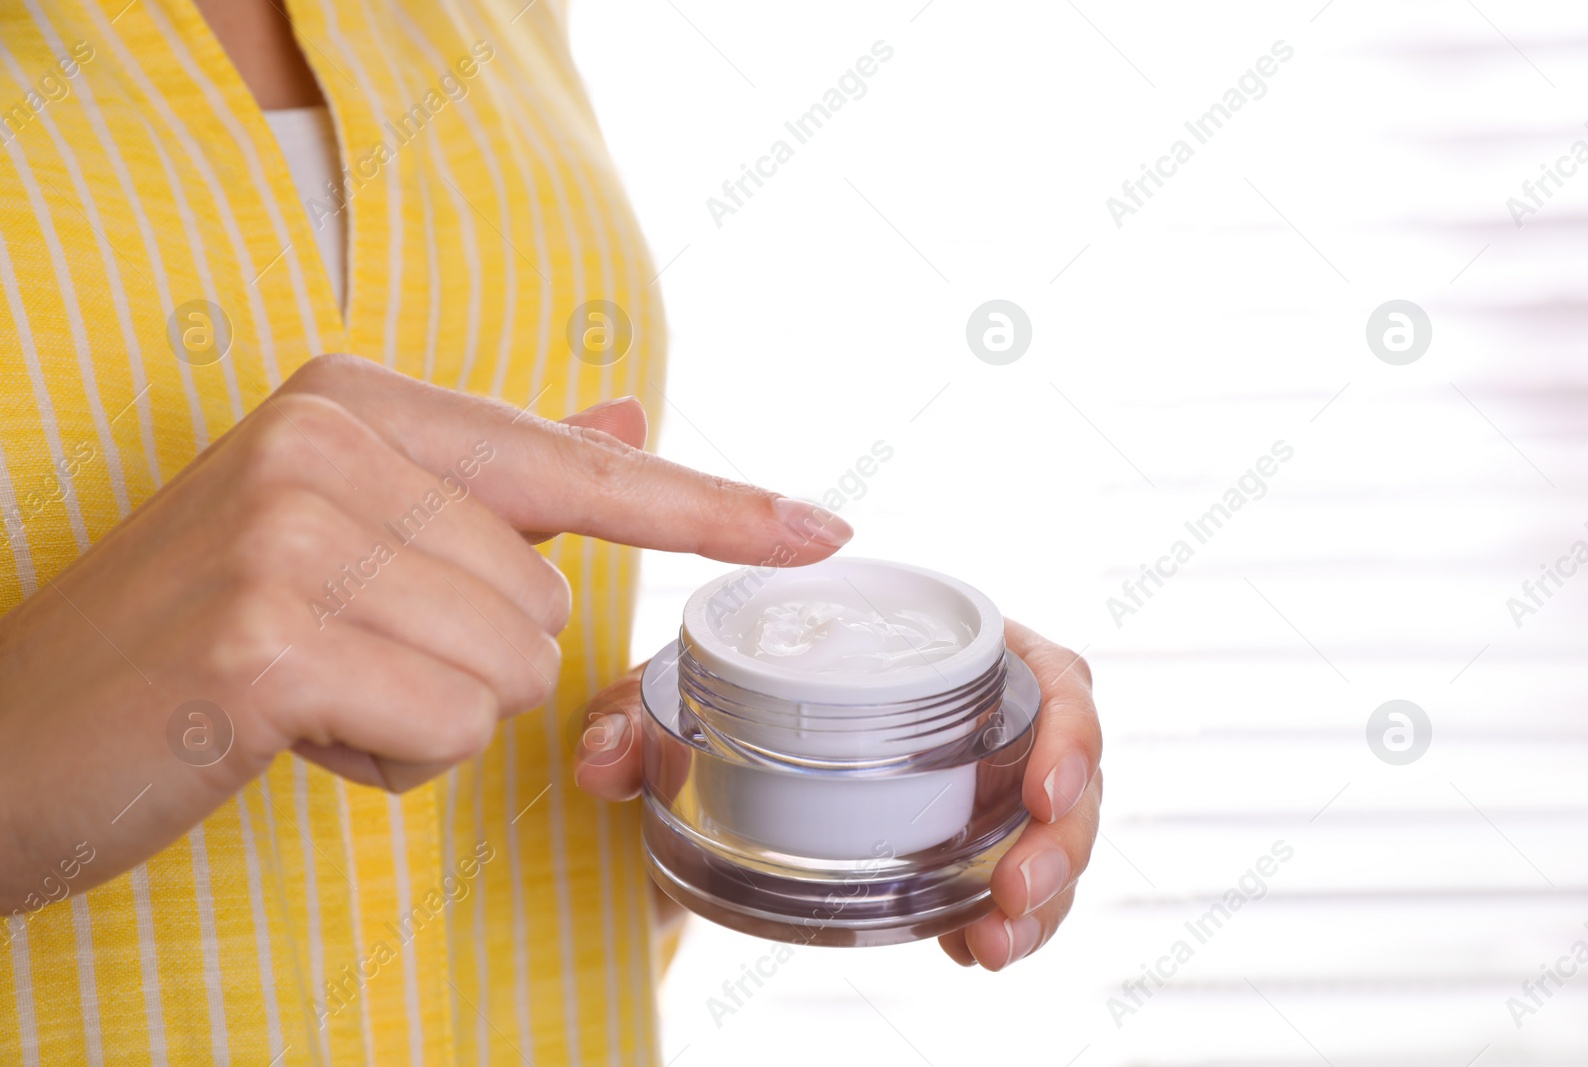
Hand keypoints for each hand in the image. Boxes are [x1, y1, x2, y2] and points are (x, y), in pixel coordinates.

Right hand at [0, 354, 851, 911]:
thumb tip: (624, 410)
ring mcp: (294, 532)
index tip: (820, 529)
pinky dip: (386, 758)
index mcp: (355, 401)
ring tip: (306, 690)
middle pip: (546, 600)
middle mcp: (328, 441)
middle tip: (334, 655)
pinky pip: (447, 725)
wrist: (10, 737)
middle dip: (463, 660)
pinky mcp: (270, 637)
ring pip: (508, 670)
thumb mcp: (336, 531)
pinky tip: (286, 731)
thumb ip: (489, 475)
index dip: (714, 505)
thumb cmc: (192, 636)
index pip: (581, 464)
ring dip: (423, 714)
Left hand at [573, 620, 1101, 969]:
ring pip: (1053, 834)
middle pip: (1068, 766)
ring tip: (993, 946)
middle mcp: (973, 713)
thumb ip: (631, 713)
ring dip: (1045, 894)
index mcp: (937, 650)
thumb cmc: (716, 693)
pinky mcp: (959, 844)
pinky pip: (1013, 880)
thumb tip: (599, 758)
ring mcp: (973, 783)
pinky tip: (973, 951)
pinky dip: (1005, 920)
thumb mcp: (675, 694)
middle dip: (1063, 840)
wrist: (705, 755)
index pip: (1047, 670)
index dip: (1070, 728)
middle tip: (1014, 897)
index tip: (1045, 791)